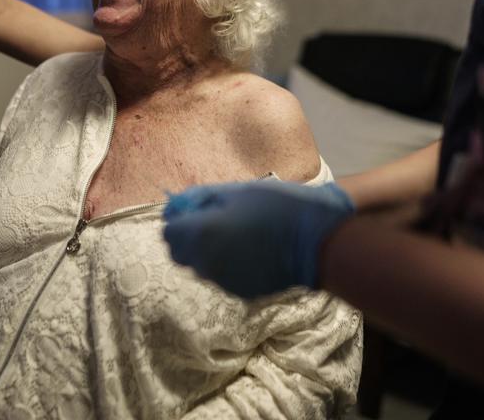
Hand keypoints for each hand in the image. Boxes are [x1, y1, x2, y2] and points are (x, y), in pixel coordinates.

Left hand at [163, 182, 354, 296]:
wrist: (315, 243)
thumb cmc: (276, 208)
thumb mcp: (237, 191)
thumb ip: (202, 198)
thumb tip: (179, 203)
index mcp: (200, 234)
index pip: (168, 232)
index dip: (179, 220)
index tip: (196, 211)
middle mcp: (204, 263)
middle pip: (181, 253)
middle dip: (190, 238)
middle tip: (214, 222)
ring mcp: (222, 282)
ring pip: (201, 267)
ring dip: (208, 252)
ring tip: (237, 235)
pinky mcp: (240, 293)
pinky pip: (222, 277)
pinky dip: (228, 265)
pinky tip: (251, 252)